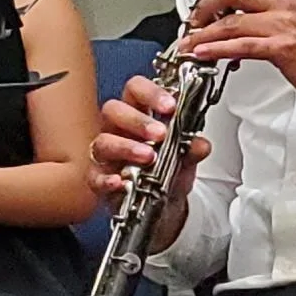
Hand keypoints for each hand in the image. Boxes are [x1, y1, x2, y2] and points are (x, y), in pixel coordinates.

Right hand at [90, 75, 209, 252]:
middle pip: (114, 110)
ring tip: (149, 157)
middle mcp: (118, 130)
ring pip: (103, 141)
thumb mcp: (186, 159)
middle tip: (161, 134)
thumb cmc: (169, 173)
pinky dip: (107, 179)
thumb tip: (200, 145)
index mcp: (139, 114)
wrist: (165, 205)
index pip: (135, 89)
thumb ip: (192, 150)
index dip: (150, 93)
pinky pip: (95, 176)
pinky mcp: (99, 179)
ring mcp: (106, 154)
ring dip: (126, 147)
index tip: (170, 106)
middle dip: (138, 120)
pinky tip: (121, 182)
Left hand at [184, 0, 295, 113]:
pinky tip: (203, 53)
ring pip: (230, 19)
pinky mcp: (283, 48)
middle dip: (203, 2)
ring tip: (190, 42)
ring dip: (202, 32)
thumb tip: (237, 14)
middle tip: (194, 18)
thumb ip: (268, 11)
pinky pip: (241, 45)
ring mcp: (283, 24)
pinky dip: (216, 49)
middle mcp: (282, 2)